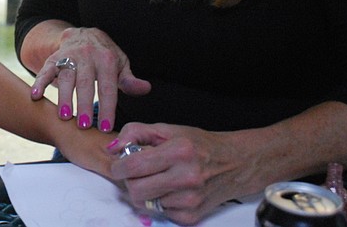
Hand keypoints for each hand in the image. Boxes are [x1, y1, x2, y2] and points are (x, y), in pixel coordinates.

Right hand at [30, 27, 150, 130]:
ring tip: (64, 116)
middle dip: (84, 104)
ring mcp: (69, 56)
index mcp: (106, 59)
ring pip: (65, 77)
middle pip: (85, 82)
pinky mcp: (54, 58)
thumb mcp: (120, 64)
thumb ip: (129, 79)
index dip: (107, 107)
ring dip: (64, 97)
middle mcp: (87, 55)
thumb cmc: (104, 56)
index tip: (106, 126)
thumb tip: (145, 88)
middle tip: (83, 125)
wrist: (83, 34)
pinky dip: (39, 82)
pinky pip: (46, 70)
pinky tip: (35, 96)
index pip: (107, 86)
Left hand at [107, 122, 249, 225]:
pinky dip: (158, 202)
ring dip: (144, 191)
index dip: (118, 166)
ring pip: (145, 203)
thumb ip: (135, 133)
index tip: (118, 165)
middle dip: (129, 181)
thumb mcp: (167, 129)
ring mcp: (190, 199)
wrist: (234, 164)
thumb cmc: (198, 144)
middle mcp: (186, 177)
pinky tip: (169, 190)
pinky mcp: (192, 216)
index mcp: (179, 151)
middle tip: (135, 172)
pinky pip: (159, 213)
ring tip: (156, 178)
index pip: (134, 165)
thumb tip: (112, 148)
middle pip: (135, 189)